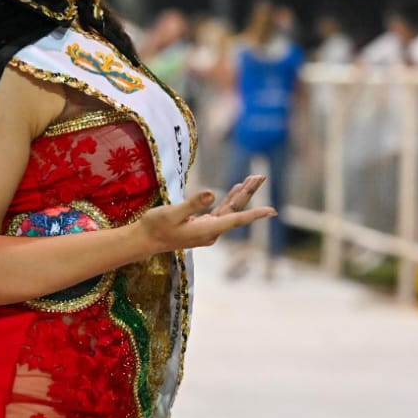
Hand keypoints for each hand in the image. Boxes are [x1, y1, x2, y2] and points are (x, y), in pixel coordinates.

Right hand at [136, 181, 274, 252]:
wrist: (145, 240)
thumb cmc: (156, 226)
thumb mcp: (172, 212)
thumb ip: (193, 203)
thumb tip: (212, 194)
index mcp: (207, 230)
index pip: (236, 220)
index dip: (255, 214)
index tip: (272, 211)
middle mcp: (211, 232)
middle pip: (235, 211)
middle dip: (248, 193)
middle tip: (261, 176)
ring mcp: (208, 229)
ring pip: (229, 210)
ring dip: (240, 194)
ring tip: (253, 179)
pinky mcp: (202, 226)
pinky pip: (221, 211)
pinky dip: (229, 199)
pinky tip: (235, 189)